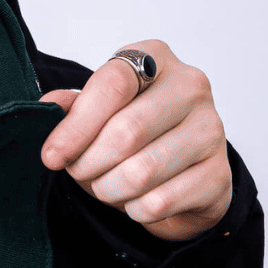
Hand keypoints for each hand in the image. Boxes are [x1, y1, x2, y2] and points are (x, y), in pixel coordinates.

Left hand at [40, 41, 232, 241]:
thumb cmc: (137, 135)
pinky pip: (160, 202)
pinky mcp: (219, 175)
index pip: (113, 84)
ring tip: (106, 185)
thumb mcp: (100, 113)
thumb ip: (73, 107)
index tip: (52, 155)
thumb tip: (48, 108)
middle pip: (126, 132)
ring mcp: (211, 130)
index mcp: (156, 59)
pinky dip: (134, 209)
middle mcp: (191, 87)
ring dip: (109, 189)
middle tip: (79, 172)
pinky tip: (136, 200)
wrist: (185, 173)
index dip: (77, 125)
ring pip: (141, 173)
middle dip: (89, 163)